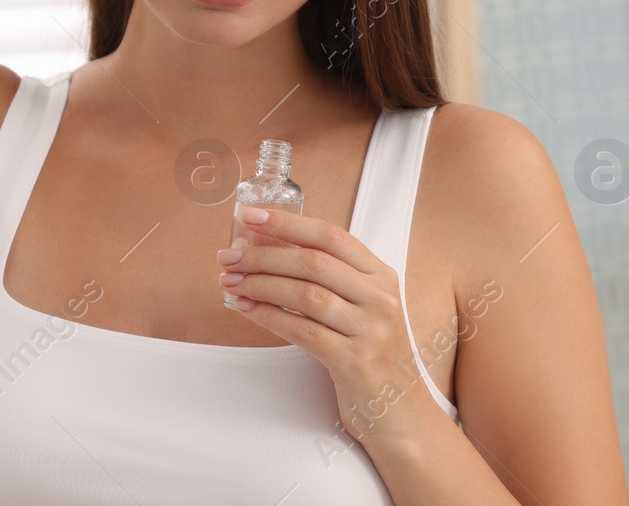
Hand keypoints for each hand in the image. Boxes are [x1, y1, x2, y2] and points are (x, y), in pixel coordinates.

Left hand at [216, 205, 444, 447]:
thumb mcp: (358, 305)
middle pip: (313, 262)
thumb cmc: (370, 351)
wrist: (400, 411)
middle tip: (228, 256)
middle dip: (262, 255)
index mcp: (380, 275)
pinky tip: (248, 309)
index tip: (249, 217)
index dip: (287, 223)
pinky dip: (269, 317)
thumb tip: (263, 246)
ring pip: (305, 295)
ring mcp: (371, 330)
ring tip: (232, 282)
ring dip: (260, 285)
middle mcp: (380, 298)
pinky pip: (303, 331)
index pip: (330, 236)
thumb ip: (323, 276)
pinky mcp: (356, 362)